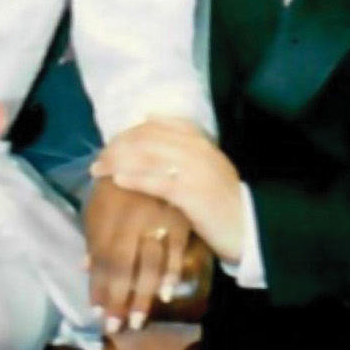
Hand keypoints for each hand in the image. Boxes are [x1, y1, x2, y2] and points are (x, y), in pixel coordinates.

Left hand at [83, 177, 192, 332]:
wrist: (154, 149)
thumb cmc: (120, 183)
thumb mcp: (101, 204)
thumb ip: (94, 236)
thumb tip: (85, 268)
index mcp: (106, 213)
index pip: (101, 259)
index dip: (99, 288)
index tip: (97, 314)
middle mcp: (129, 218)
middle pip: (122, 266)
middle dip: (118, 300)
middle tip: (114, 328)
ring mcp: (155, 218)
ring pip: (148, 264)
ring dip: (142, 296)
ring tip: (136, 321)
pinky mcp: (179, 218)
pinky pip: (174, 251)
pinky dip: (170, 275)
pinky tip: (164, 295)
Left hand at [92, 118, 246, 264]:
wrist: (250, 227)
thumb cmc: (222, 201)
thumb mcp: (205, 168)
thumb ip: (180, 150)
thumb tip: (149, 122)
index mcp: (200, 141)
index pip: (156, 125)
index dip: (129, 132)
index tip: (111, 144)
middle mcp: (196, 150)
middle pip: (146, 138)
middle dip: (117, 147)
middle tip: (99, 161)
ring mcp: (195, 171)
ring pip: (147, 156)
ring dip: (117, 161)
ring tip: (99, 170)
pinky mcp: (192, 194)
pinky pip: (158, 182)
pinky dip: (135, 178)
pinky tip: (118, 181)